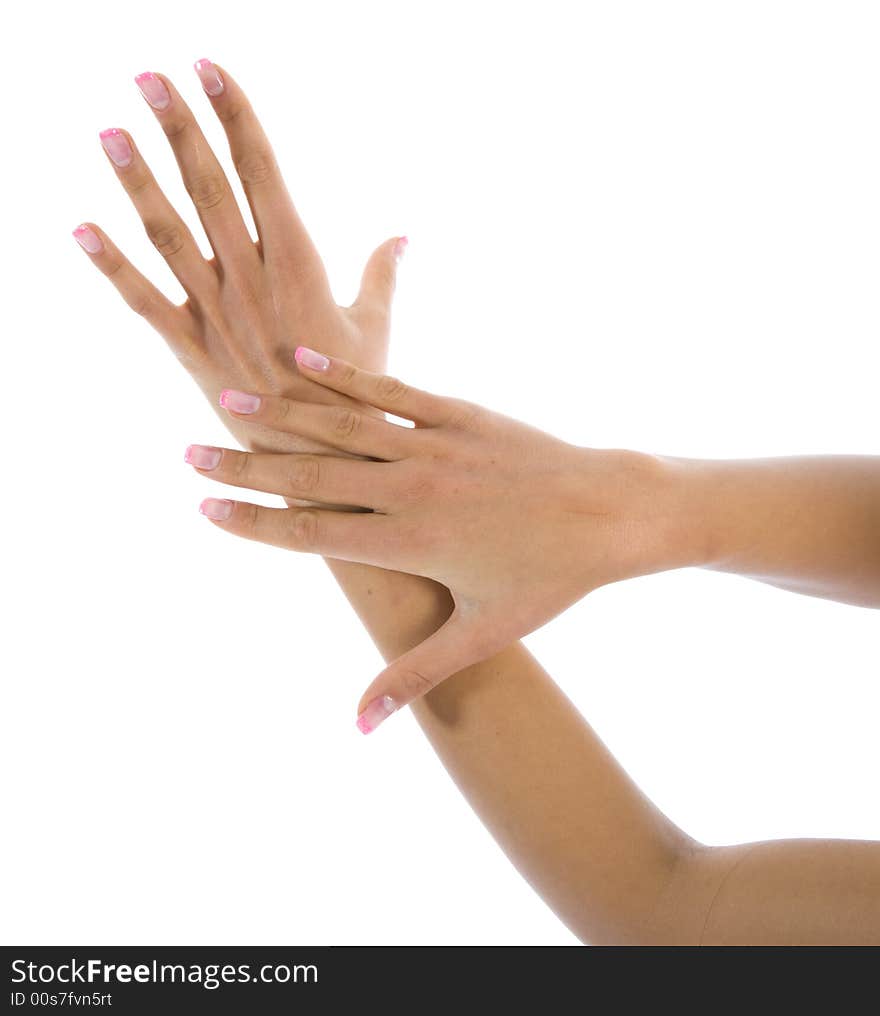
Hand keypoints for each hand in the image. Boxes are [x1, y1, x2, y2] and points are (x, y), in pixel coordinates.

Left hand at [73, 60, 405, 458]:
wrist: (325, 460)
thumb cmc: (356, 395)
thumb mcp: (376, 329)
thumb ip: (383, 275)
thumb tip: (401, 235)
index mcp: (299, 262)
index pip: (262, 170)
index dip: (235, 115)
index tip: (210, 68)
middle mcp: (251, 277)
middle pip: (209, 187)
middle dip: (179, 127)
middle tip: (149, 75)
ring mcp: (216, 311)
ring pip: (169, 234)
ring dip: (137, 180)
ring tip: (109, 130)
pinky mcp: (191, 348)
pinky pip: (143, 301)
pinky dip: (111, 266)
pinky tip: (80, 228)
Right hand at [187, 348, 703, 730]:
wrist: (615, 512)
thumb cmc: (551, 579)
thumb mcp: (483, 635)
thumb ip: (414, 675)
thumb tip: (358, 727)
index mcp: (411, 544)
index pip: (312, 535)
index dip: (253, 525)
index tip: (204, 511)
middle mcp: (412, 488)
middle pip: (311, 476)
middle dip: (246, 467)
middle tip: (190, 455)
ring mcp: (434, 444)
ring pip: (341, 426)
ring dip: (281, 414)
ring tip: (228, 402)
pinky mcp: (460, 413)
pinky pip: (390, 390)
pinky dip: (343, 376)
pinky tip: (300, 359)